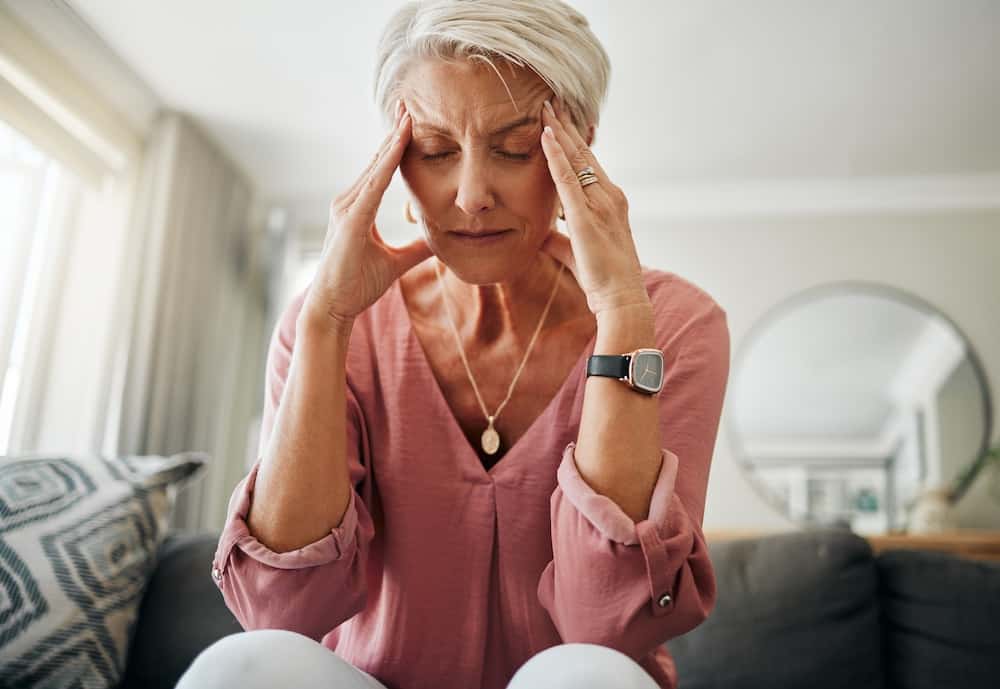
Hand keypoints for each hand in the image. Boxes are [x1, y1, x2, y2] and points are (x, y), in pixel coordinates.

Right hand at [300, 99, 431, 330]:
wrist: (334, 307)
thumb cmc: (357, 285)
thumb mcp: (396, 263)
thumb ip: (417, 249)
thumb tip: (441, 242)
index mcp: (359, 208)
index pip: (382, 169)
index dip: (396, 145)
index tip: (411, 121)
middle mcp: (349, 201)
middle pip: (377, 160)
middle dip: (394, 132)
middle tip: (410, 104)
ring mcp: (347, 208)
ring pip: (376, 168)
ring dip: (393, 141)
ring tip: (409, 116)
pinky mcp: (351, 221)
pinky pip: (373, 186)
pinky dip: (387, 164)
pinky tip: (400, 146)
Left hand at [538, 99, 648, 315]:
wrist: (621, 298)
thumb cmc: (603, 280)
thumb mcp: (576, 253)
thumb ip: (559, 240)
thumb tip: (539, 235)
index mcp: (610, 201)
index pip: (588, 163)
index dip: (573, 140)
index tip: (559, 118)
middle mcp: (609, 195)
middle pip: (584, 152)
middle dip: (567, 124)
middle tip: (551, 98)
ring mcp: (600, 202)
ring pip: (577, 157)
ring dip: (560, 130)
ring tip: (545, 105)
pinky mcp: (586, 215)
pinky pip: (567, 177)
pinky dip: (556, 154)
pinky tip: (545, 135)